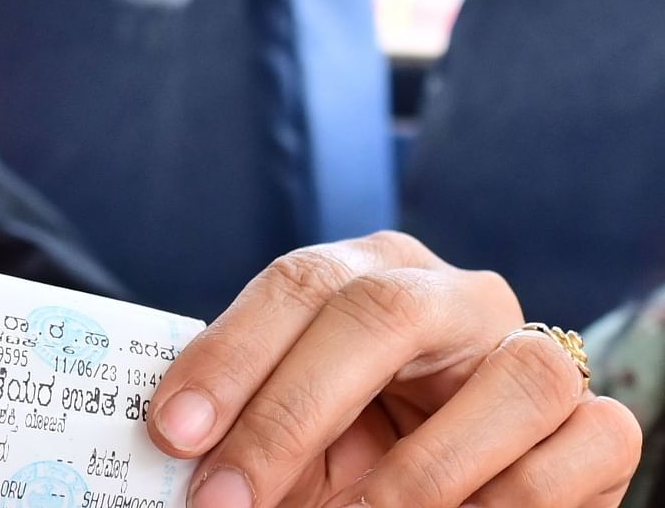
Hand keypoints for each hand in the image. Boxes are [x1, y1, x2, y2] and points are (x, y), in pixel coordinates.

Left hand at [148, 231, 641, 507]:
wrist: (447, 492)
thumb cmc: (349, 451)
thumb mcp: (292, 430)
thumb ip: (239, 422)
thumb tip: (165, 444)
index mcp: (366, 274)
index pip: (295, 284)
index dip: (230, 356)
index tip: (173, 431)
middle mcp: (450, 294)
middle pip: (376, 316)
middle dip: (289, 415)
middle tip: (225, 500)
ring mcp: (530, 351)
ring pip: (505, 380)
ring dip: (411, 477)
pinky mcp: (593, 421)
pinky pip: (577, 446)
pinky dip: (502, 505)